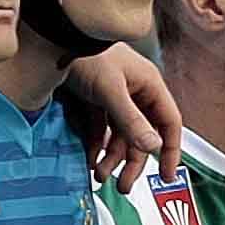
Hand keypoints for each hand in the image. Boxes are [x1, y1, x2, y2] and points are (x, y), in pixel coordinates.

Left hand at [63, 43, 187, 178]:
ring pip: (120, 136)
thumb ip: (132, 120)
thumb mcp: (111, 91)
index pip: (169, 123)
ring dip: (112, 158)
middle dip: (133, 163)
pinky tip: (90, 160)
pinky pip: (101, 130)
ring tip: (100, 176)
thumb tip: (154, 147)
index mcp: (149, 86)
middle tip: (124, 186)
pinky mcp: (94, 101)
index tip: (167, 177)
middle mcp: (135, 93)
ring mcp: (114, 98)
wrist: (54, 38)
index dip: (171, 150)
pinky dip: (97, 146)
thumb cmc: (87, 55)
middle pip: (142, 136)